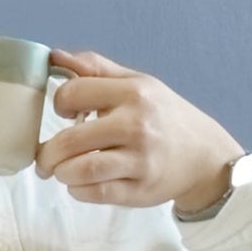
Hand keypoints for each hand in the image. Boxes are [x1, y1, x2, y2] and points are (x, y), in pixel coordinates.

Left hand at [38, 48, 242, 212]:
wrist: (205, 156)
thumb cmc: (163, 116)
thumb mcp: (137, 83)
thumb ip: (96, 69)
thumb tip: (55, 57)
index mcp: (133, 93)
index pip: (73, 93)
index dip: (59, 103)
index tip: (62, 113)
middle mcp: (137, 126)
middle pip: (70, 141)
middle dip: (47, 153)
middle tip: (45, 158)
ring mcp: (140, 160)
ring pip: (80, 171)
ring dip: (60, 173)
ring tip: (61, 171)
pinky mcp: (140, 190)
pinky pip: (95, 193)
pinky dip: (78, 190)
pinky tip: (79, 183)